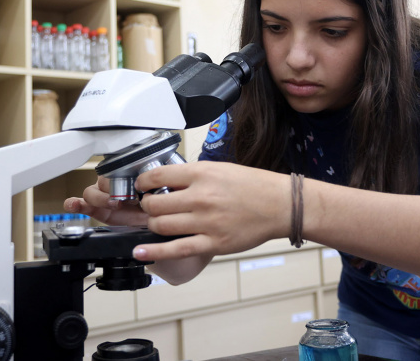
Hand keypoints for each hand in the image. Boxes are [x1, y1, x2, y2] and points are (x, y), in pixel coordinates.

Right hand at [64, 176, 148, 226]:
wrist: (148, 222)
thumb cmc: (151, 204)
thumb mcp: (155, 193)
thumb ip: (154, 186)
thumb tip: (158, 179)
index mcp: (123, 175)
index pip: (114, 170)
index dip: (122, 179)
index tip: (134, 190)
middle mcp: (110, 184)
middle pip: (102, 181)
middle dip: (113, 191)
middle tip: (125, 200)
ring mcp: (100, 196)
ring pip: (90, 192)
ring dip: (100, 199)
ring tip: (113, 205)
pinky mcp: (93, 209)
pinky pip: (78, 203)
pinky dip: (74, 204)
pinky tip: (74, 205)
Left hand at [130, 161, 289, 261]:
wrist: (280, 204)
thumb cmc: (253, 186)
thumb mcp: (220, 169)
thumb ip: (193, 176)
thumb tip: (166, 183)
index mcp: (202, 174)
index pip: (157, 176)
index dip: (142, 183)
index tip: (141, 186)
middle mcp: (201, 197)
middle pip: (154, 203)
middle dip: (146, 205)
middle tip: (150, 206)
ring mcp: (206, 222)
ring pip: (161, 225)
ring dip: (153, 224)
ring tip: (158, 222)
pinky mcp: (213, 243)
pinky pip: (176, 249)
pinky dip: (154, 251)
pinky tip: (140, 251)